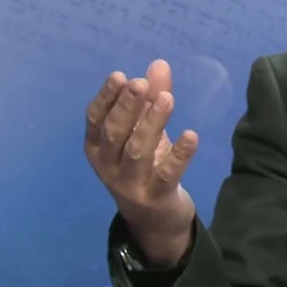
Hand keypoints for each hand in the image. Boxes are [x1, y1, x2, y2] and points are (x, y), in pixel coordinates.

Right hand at [84, 59, 198, 265]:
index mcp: (98, 148)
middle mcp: (108, 167)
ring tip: (167, 99)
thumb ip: (152, 99)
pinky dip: (179, 154)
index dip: (106, 98)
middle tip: (141, 83)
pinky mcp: (156, 197)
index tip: (120, 76)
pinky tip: (191, 135)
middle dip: (127, 107)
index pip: (95, 120)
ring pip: (138, 152)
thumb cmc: (146, 168)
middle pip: (114, 134)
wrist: (156, 221)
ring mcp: (130, 185)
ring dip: (151, 124)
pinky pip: (167, 174)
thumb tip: (159, 64)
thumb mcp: (145, 132)